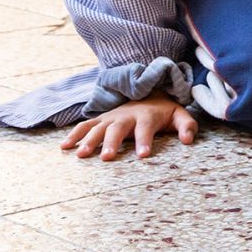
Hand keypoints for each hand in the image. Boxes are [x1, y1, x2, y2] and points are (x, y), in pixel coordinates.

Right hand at [61, 90, 197, 160]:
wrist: (149, 93)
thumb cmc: (165, 110)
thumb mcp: (180, 115)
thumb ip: (187, 126)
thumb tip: (188, 140)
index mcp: (147, 116)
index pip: (145, 129)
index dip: (144, 140)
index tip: (142, 155)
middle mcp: (127, 115)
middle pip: (118, 128)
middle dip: (112, 142)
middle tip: (107, 158)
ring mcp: (112, 117)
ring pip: (98, 127)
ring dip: (89, 140)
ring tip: (81, 155)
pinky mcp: (102, 119)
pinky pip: (85, 125)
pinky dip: (74, 134)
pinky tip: (64, 147)